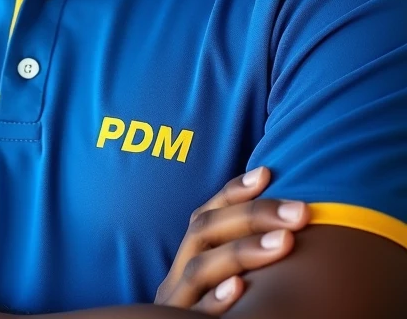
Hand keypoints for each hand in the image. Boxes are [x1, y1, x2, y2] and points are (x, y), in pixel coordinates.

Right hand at [154, 166, 309, 313]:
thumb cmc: (208, 311)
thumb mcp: (215, 277)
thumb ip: (232, 249)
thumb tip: (279, 212)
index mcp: (188, 255)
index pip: (206, 213)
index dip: (233, 191)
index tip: (267, 172)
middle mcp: (178, 273)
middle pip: (205, 232)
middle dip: (253, 216)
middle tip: (301, 212)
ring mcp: (176, 302)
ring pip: (200, 268)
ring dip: (243, 252)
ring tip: (285, 243)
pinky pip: (195, 315)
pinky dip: (216, 302)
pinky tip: (242, 290)